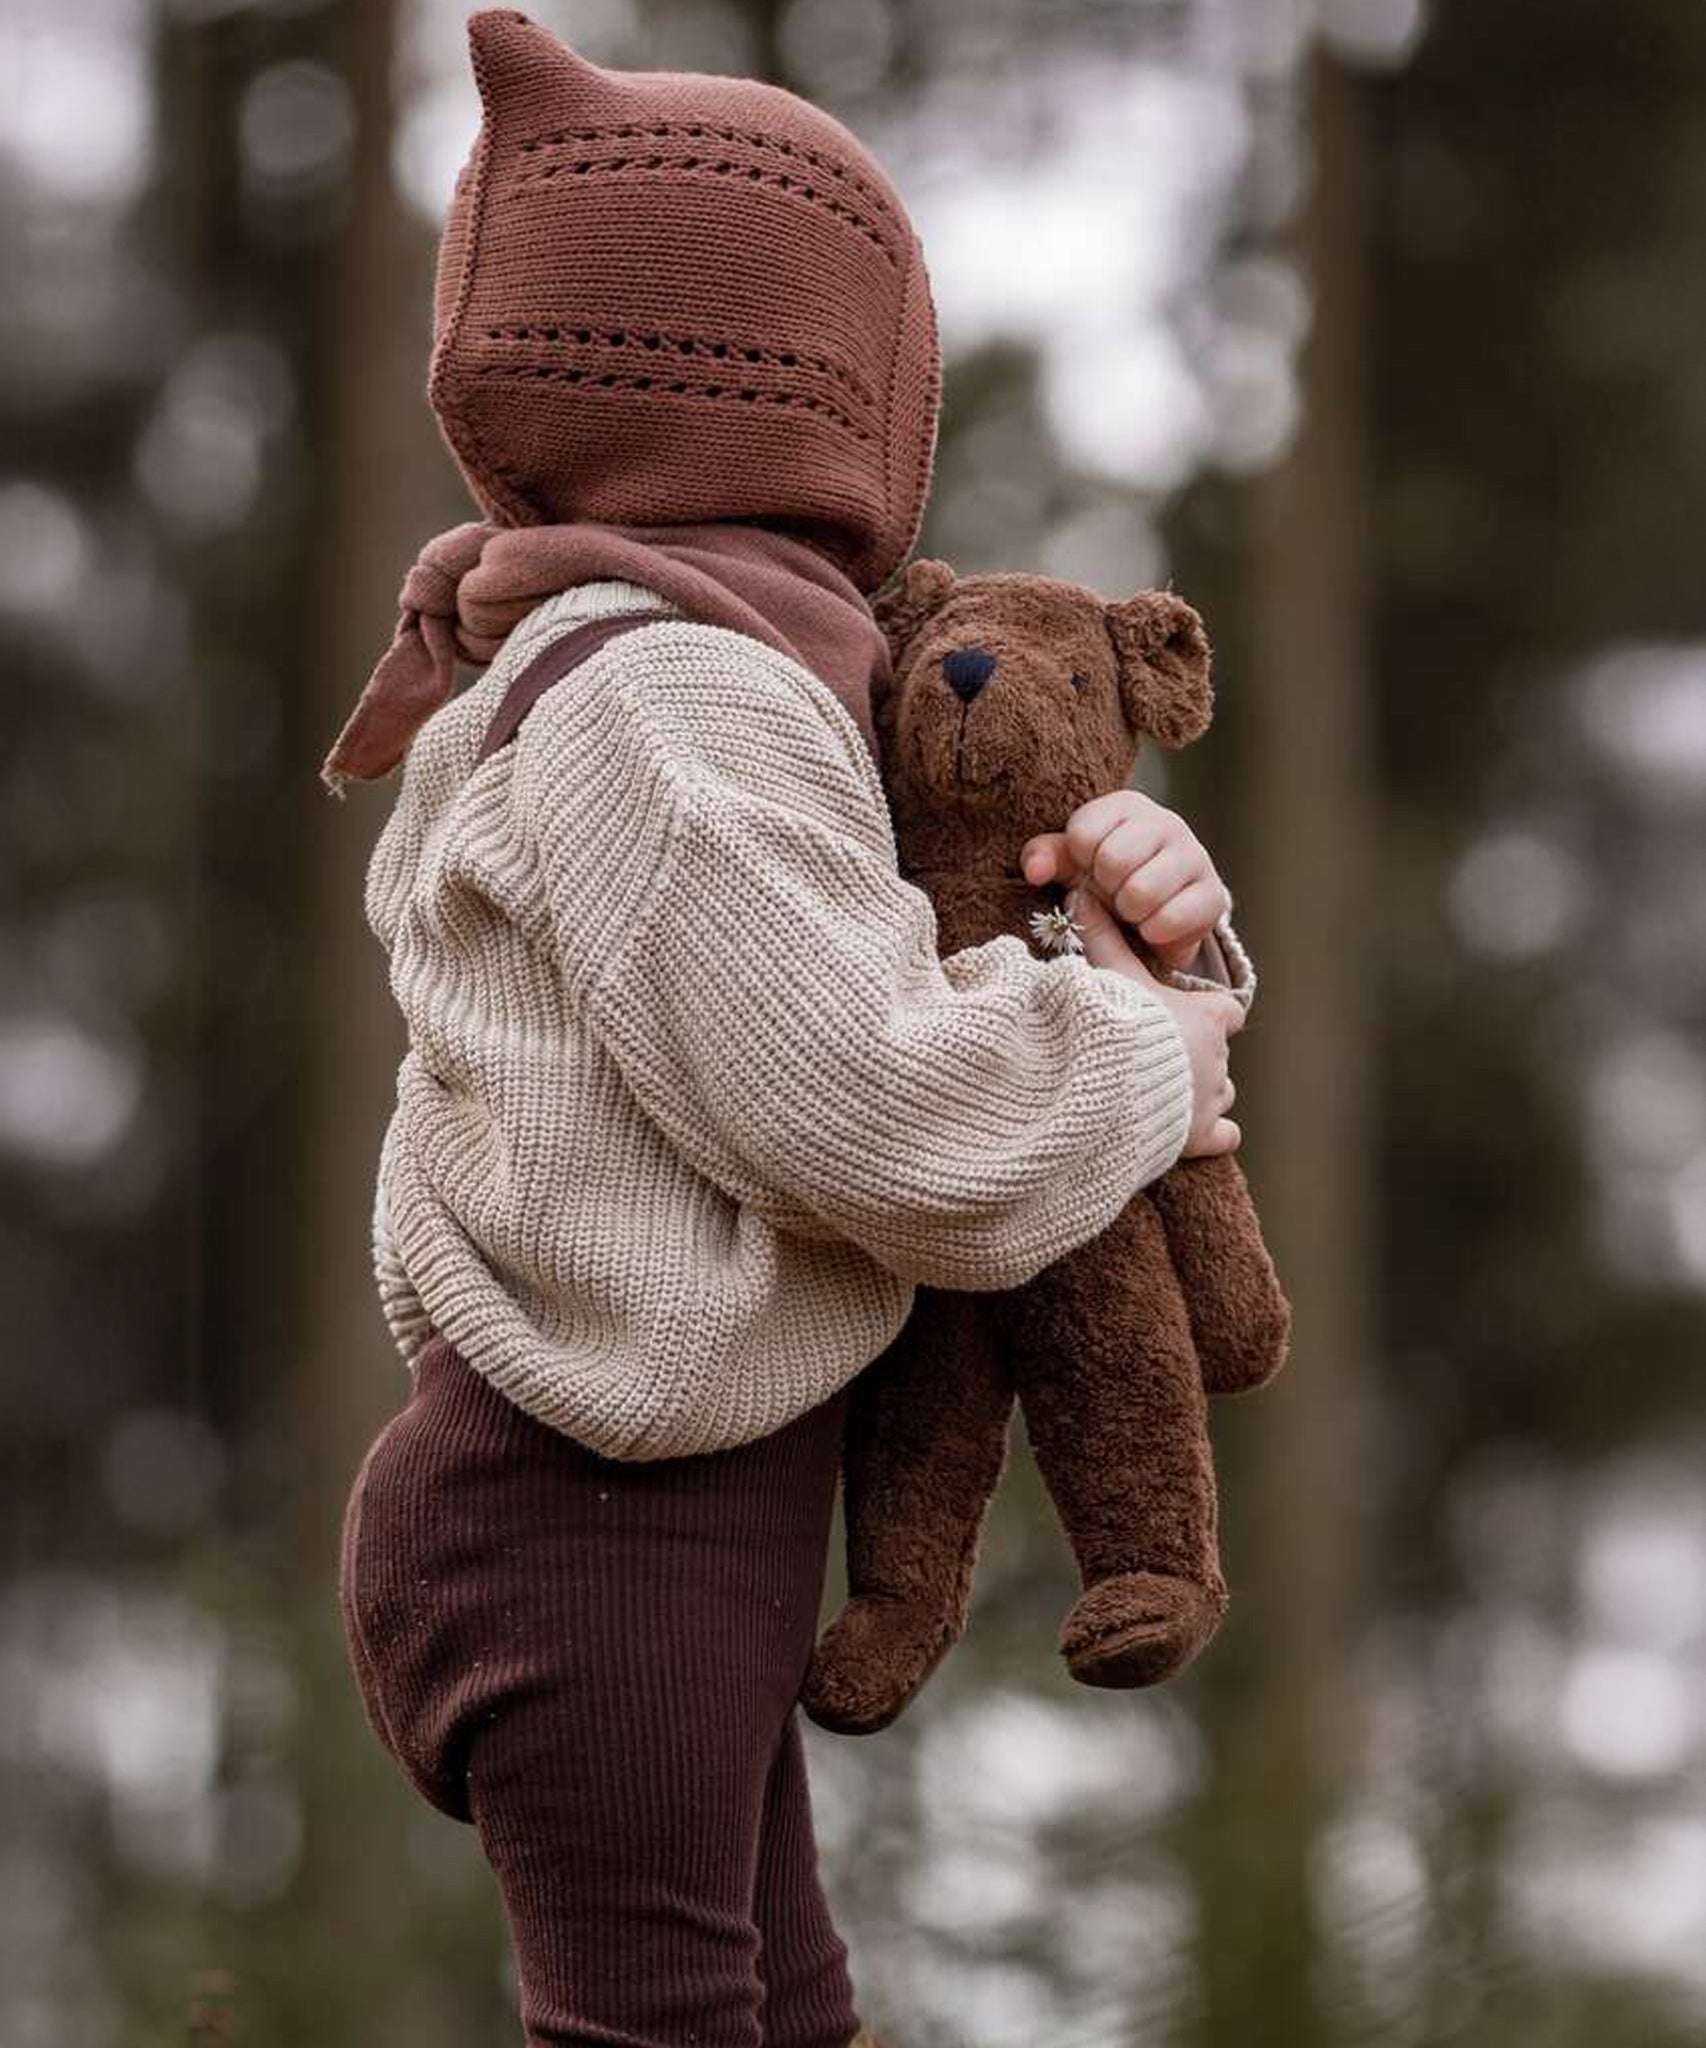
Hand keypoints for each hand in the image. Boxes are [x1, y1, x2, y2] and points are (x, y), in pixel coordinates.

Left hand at [1020, 790, 1230, 973]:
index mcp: (1127, 806)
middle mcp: (1167, 822)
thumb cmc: (1107, 879)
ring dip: (1129, 913)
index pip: (1083, 833)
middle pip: (1112, 860)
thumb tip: (1034, 870)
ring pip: (1141, 892)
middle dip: (1105, 888)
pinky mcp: (1214, 894)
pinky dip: (1154, 931)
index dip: (1080, 862)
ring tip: (1134, 910)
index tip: (1090, 868)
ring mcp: (1195, 856)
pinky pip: (1170, 919)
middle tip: (1114, 893)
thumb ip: (1044, 857)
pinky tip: (1154, 925)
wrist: (1159, 912)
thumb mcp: (1071, 864)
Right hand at [1044, 865, 1243, 1157]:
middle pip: (1217, 1055)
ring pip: (1220, 1094)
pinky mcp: (1202, 1136)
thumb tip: (1078, 893)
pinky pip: (1224, 1135)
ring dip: (1199, 1094)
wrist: (1109, 1088)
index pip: (1228, 1012)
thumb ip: (1101, 938)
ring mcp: (1212, 1099)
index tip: (1189, 1016)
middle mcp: (1218, 1058)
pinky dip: (1213, 1134)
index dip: (1212, 1015)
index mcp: (1207, 1018)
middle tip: (1156, 1058)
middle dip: (1194, 1057)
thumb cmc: (1115, 1027)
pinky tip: (1191, 1133)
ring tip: (1163, 1095)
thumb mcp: (1110, 977)